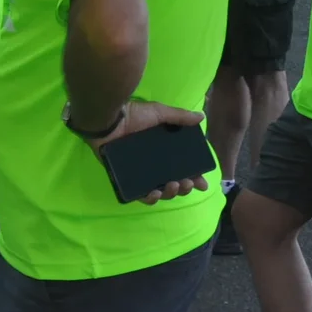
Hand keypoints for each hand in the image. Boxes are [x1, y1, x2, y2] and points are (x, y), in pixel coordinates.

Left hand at [90, 101, 213, 203]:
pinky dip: (149, 198)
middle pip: (173, 183)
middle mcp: (153, 164)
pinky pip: (138, 194)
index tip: (203, 184)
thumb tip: (201, 117)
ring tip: (173, 185)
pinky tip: (155, 193)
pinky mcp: (125, 177)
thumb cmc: (133, 115)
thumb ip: (179, 117)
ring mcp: (139, 172)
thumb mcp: (159, 113)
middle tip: (186, 183)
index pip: (182, 169)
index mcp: (162, 151)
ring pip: (158, 191)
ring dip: (169, 193)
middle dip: (184, 187)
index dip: (194, 178)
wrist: (109, 119)